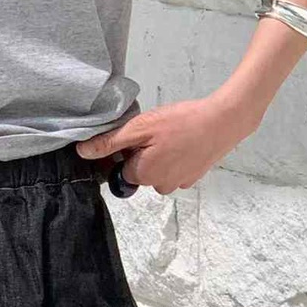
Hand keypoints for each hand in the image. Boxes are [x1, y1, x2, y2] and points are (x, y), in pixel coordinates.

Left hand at [75, 93, 258, 194]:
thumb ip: (110, 143)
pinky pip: (175, 169)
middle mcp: (161, 186)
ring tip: (171, 134)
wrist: (224, 121)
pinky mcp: (195, 177)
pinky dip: (176, 157)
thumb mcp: (140, 127)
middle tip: (157, 132)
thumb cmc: (181, 122)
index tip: (137, 135)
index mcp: (144, 175)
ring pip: (158, 170)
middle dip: (143, 153)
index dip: (125, 151)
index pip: (120, 168)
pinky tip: (184, 140)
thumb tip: (82, 153)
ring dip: (159, 155)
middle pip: (140, 171)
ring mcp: (180, 183)